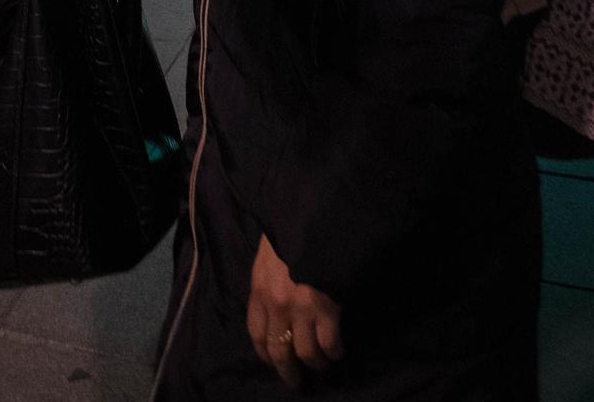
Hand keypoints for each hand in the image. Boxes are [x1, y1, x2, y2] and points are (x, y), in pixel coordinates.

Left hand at [247, 232, 343, 387]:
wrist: (320, 212)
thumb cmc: (292, 223)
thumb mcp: (271, 247)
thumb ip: (270, 273)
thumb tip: (275, 292)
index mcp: (260, 286)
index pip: (256, 332)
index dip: (265, 352)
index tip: (273, 361)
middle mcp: (276, 303)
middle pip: (278, 350)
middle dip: (288, 370)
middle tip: (296, 380)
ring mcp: (302, 309)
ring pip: (306, 352)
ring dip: (315, 363)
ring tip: (323, 363)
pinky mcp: (327, 310)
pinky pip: (329, 344)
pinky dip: (334, 352)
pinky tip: (338, 351)